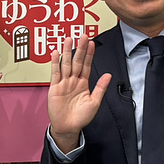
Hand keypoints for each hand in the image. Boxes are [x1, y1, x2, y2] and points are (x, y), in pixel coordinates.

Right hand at [47, 35, 111, 152]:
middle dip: (80, 48)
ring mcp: (63, 83)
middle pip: (76, 61)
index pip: (86, 65)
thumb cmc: (81, 117)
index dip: (89, 54)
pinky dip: (55, 63)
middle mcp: (73, 81)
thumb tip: (108, 75)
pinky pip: (55, 73)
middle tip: (82, 36)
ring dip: (67, 52)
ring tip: (69, 39)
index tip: (91, 43)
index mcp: (83, 83)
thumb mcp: (95, 102)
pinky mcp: (55, 88)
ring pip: (66, 64)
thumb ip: (100, 88)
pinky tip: (56, 53)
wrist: (68, 128)